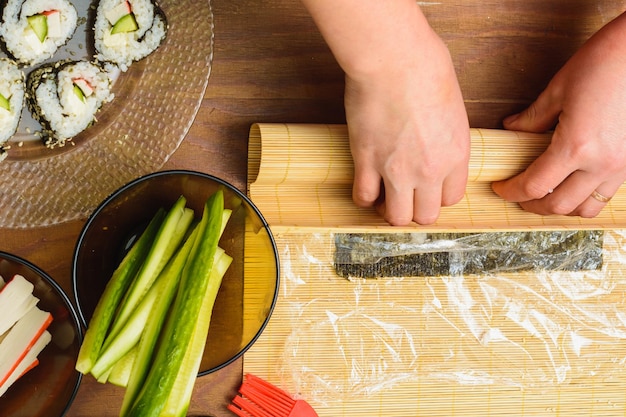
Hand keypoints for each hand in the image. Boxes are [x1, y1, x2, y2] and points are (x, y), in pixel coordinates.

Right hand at [300, 0, 469, 225]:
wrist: (394, 60)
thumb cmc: (426, 69)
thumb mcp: (453, 106)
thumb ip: (447, 136)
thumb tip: (436, 143)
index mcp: (456, 154)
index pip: (452, 198)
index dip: (437, 195)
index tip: (427, 188)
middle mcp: (430, 170)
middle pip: (426, 215)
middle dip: (415, 209)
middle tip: (405, 195)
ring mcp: (397, 170)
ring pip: (396, 217)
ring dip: (390, 210)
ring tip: (384, 196)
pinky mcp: (367, 162)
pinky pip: (363, 197)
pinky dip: (363, 197)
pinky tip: (364, 186)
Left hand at [492, 12, 625, 216]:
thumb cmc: (603, 63)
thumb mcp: (559, 91)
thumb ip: (532, 118)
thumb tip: (511, 130)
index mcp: (576, 147)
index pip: (534, 186)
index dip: (511, 191)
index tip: (500, 187)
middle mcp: (601, 164)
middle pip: (559, 206)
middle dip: (532, 205)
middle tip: (517, 195)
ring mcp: (622, 166)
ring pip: (586, 208)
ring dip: (562, 207)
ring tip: (546, 194)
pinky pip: (606, 194)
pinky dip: (585, 196)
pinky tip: (573, 183)